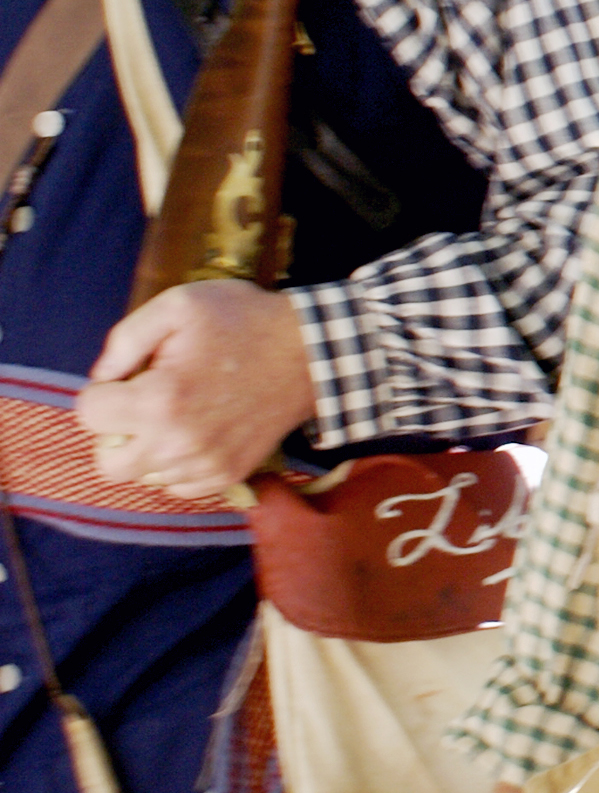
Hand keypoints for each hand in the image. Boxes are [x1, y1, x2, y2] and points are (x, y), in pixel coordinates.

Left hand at [72, 280, 314, 500]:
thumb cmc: (246, 322)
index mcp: (158, 400)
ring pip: (144, 476)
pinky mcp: (228, 475)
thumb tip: (103, 377)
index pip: (88, 414)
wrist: (315, 352)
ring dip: (151, 449)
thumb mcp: (180, 305)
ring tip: (180, 416)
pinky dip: (180, 466)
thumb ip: (125, 338)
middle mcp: (177, 443)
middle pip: (107, 463)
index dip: (104, 390)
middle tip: (144, 406)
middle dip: (117, 433)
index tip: (133, 376)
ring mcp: (205, 465)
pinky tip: (198, 434)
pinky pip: (179, 487)